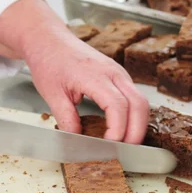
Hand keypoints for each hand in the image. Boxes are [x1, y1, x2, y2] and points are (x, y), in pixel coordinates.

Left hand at [0, 0, 149, 143]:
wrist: (50, 40)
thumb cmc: (49, 61)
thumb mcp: (52, 93)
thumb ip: (66, 118)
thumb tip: (76, 139)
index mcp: (95, 75)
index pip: (117, 105)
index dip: (118, 129)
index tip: (108, 145)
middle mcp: (113, 72)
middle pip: (139, 104)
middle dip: (137, 132)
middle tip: (125, 152)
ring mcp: (119, 73)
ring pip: (142, 101)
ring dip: (138, 124)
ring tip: (125, 144)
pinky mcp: (119, 76)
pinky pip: (135, 97)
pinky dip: (134, 115)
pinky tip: (123, 129)